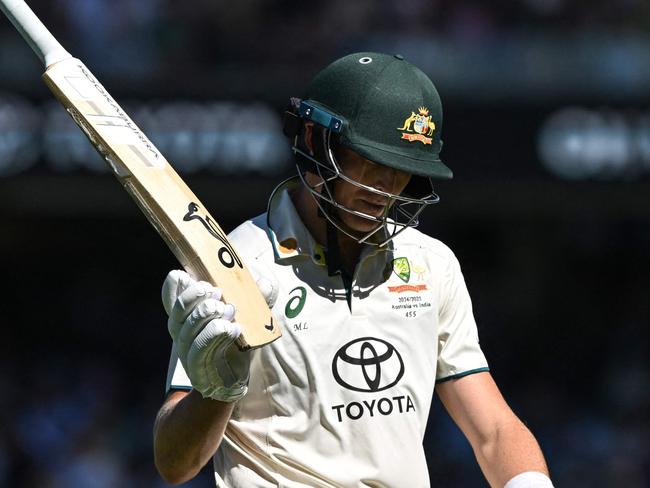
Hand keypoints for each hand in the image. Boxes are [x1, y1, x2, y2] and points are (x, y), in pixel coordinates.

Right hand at [162, 270, 249, 401]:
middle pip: (178, 313)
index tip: (191, 276)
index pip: (172, 299)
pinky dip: (214, 337)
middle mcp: (182, 334)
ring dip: (207, 317)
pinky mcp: (197, 371)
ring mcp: (187, 353)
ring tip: (228, 309)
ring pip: (188, 332)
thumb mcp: (246, 316)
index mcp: (188, 317)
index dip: (176, 287)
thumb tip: (264, 282)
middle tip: (217, 291)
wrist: (231, 381)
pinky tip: (232, 329)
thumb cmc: (236, 342)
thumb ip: (254, 298)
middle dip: (196, 298)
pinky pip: (199, 352)